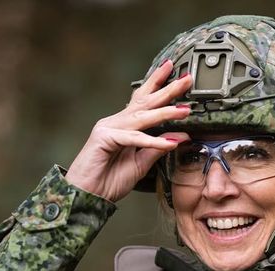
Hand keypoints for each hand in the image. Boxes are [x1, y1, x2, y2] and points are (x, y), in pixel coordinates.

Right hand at [66, 60, 191, 201]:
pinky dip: (152, 141)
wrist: (87, 195)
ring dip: (165, 113)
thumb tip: (180, 136)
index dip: (158, 85)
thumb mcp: (140, 163)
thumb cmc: (110, 180)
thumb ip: (157, 148)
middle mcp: (116, 122)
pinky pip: (133, 138)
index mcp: (124, 125)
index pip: (143, 100)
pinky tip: (169, 143)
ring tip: (184, 110)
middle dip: (167, 89)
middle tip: (187, 79)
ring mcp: (108, 127)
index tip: (173, 70)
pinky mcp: (104, 138)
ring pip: (142, 118)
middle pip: (145, 102)